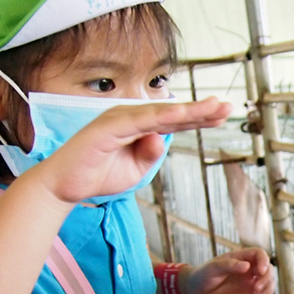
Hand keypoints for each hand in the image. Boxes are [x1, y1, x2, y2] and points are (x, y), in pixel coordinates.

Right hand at [28, 97, 232, 204]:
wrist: (64, 186)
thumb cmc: (98, 175)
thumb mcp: (135, 170)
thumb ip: (150, 154)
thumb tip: (161, 139)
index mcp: (138, 127)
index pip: (175, 121)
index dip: (199, 117)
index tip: (223, 115)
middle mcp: (130, 118)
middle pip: (172, 113)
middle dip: (202, 110)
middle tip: (229, 107)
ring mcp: (119, 119)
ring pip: (160, 113)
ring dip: (188, 110)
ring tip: (213, 108)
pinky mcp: (107, 127)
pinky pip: (139, 120)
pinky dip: (161, 116)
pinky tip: (181, 113)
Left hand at [181, 248, 275, 293]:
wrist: (196, 292)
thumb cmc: (203, 275)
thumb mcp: (213, 268)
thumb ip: (229, 266)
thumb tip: (246, 266)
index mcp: (241, 258)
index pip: (260, 254)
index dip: (264, 261)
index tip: (260, 272)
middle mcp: (249, 269)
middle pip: (268, 270)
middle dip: (266, 279)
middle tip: (255, 288)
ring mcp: (250, 282)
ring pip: (269, 284)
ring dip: (267, 291)